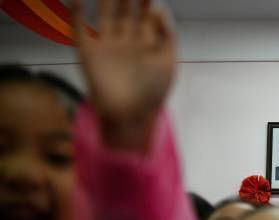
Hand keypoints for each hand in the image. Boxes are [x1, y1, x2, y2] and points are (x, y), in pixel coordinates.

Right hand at [72, 0, 175, 150]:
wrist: (129, 116)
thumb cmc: (153, 93)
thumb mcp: (168, 62)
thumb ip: (167, 35)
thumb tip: (158, 8)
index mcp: (148, 45)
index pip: (147, 15)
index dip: (147, 1)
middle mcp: (127, 43)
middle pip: (126, 11)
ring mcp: (108, 47)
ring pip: (105, 15)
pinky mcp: (88, 53)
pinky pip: (80, 29)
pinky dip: (76, 13)